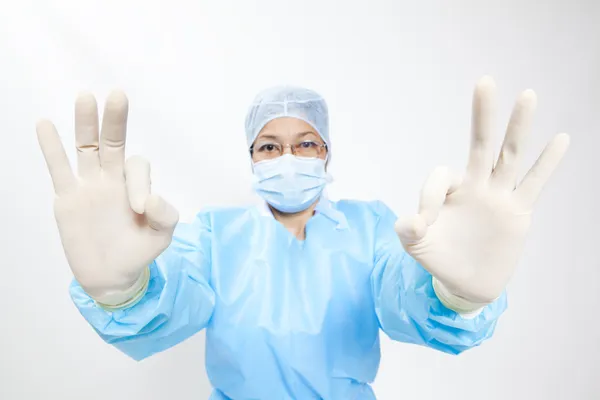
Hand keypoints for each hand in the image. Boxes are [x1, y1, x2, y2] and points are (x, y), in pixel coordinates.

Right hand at [37, 91, 178, 306]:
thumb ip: (164, 217)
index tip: (141, 210)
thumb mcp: (161, 237)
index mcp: (136, 185)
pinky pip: (59, 169)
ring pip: (86, 148)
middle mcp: (112, 179)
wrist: (111, 276)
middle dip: (115, 120)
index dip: (140, 183)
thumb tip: (150, 199)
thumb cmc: (138, 252)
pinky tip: (45, 124)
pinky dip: (52, 148)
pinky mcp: (67, 199)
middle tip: (118, 95)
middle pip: (112, 142)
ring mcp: (88, 186)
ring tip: (85, 98)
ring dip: (86, 124)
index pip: (137, 168)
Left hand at [395, 76, 569, 307]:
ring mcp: (498, 196)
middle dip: (482, 116)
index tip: (422, 222)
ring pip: (509, 156)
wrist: (467, 282)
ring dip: (518, 127)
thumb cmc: (440, 258)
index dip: (430, 195)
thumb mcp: (416, 247)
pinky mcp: (518, 212)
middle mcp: (475, 186)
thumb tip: (413, 220)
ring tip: (527, 95)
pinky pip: (534, 183)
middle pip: (480, 144)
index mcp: (449, 192)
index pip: (441, 176)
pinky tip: (560, 139)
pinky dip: (547, 163)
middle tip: (484, 82)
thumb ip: (409, 232)